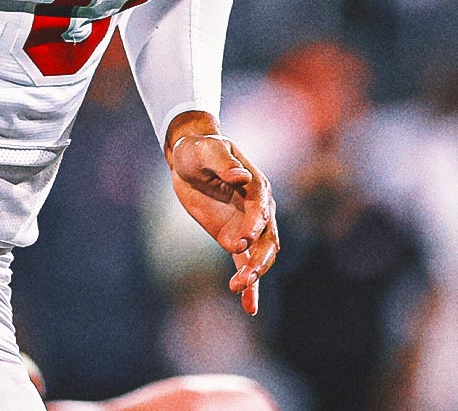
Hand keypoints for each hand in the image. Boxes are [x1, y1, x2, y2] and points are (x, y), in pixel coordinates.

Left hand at [167, 116, 278, 315]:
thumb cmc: (200, 149)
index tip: (241, 241)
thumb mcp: (207, 150)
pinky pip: (244, 264)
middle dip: (258, 259)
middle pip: (268, 239)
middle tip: (242, 276)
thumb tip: (241, 175)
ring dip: (254, 274)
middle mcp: (259, 209)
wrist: (189, 159)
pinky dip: (249, 285)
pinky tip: (249, 307)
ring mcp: (248, 227)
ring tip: (239, 289)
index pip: (261, 209)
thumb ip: (224, 162)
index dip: (254, 225)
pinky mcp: (234, 238)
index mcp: (256, 186)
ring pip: (259, 255)